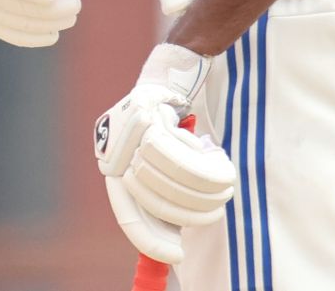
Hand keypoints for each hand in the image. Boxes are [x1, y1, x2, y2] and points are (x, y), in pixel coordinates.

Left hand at [95, 44, 234, 248]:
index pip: (127, 211)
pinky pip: (174, 145)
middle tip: (217, 207)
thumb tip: (173, 242)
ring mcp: (122, 130)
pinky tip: (207, 148)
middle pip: (150, 195)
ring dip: (200, 180)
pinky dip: (196, 153)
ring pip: (166, 171)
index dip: (151, 237)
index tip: (176, 255)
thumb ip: (162, 195)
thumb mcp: (161, 165)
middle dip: (189, 207)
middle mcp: (112, 151)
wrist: (169, 79)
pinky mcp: (142, 109)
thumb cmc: (168, 128)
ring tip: (222, 180)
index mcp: (114, 169)